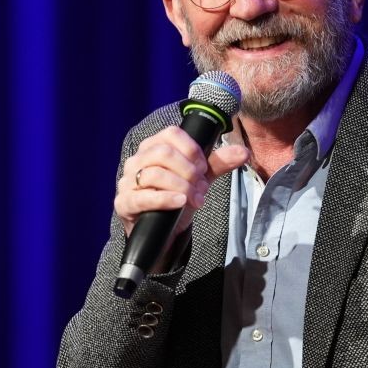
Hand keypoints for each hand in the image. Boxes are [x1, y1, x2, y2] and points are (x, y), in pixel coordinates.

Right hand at [115, 126, 248, 235]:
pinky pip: (142, 196)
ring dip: (182, 186)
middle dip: (189, 171)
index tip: (204, 167)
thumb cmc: (177, 199)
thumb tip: (243, 152)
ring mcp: (127, 181)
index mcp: (154, 147)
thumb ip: (218, 164)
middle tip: (202, 187)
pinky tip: (180, 202)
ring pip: (154, 174)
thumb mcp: (200, 180)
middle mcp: (138, 160)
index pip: (172, 134)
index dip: (192, 150)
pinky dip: (165, 198)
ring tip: (195, 199)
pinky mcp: (124, 202)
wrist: (163, 233)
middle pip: (164, 153)